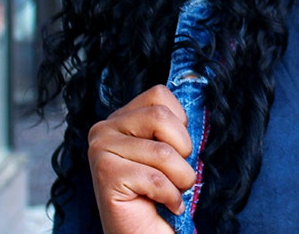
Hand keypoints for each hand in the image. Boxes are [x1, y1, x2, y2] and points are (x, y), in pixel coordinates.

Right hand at [88, 85, 197, 233]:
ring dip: (180, 179)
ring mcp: (100, 151)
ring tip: (171, 192)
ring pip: (162, 151)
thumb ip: (174, 126)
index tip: (176, 150)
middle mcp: (103, 129)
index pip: (159, 94)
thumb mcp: (170, 151)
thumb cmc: (161, 194)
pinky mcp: (105, 175)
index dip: (179, 124)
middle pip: (161, 117)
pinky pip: (156, 179)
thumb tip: (198, 95)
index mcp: (120, 118)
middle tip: (176, 174)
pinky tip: (164, 205)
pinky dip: (171, 197)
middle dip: (183, 151)